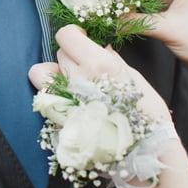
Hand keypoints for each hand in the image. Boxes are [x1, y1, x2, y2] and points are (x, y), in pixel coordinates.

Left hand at [29, 25, 171, 121]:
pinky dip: (50, 93)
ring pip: (40, 72)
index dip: (73, 34)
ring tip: (68, 80)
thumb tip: (100, 48)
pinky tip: (66, 99)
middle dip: (70, 55)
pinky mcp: (56, 118)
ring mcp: (63, 99)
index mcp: (99, 64)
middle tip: (84, 66)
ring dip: (52, 73)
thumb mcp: (136, 79)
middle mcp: (77, 79)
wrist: (144, 153)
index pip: (66, 35)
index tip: (82, 39)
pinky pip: (42, 96)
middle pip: (58, 53)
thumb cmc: (147, 115)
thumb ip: (112, 60)